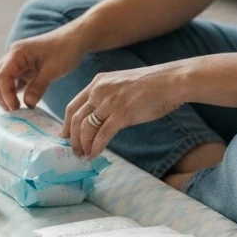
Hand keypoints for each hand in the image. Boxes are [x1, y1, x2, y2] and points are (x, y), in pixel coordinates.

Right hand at [0, 27, 87, 110]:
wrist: (77, 38)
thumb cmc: (66, 49)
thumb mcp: (53, 70)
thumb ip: (38, 87)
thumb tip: (27, 104)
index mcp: (17, 53)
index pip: (2, 76)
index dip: (5, 95)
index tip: (15, 109)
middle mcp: (13, 56)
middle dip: (1, 96)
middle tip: (13, 112)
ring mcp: (18, 62)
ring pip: (3, 81)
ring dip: (7, 95)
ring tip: (18, 111)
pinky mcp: (25, 68)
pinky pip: (14, 82)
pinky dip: (15, 93)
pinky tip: (23, 104)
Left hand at [60, 62, 187, 158]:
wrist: (171, 81)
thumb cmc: (152, 85)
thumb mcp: (121, 85)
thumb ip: (108, 98)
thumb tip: (101, 119)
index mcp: (97, 82)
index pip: (73, 105)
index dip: (66, 124)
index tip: (65, 137)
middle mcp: (99, 91)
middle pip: (75, 119)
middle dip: (72, 138)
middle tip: (75, 152)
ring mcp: (109, 102)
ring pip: (85, 128)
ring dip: (83, 145)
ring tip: (85, 155)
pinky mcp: (121, 114)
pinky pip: (102, 135)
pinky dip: (96, 147)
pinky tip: (96, 155)